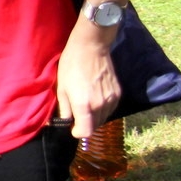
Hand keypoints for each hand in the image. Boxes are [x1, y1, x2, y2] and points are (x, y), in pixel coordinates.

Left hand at [55, 19, 121, 137]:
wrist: (91, 48)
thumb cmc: (71, 66)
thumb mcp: (62, 88)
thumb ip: (64, 109)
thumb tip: (64, 122)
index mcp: (84, 105)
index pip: (86, 132)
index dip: (78, 133)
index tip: (72, 128)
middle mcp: (100, 105)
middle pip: (95, 126)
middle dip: (85, 125)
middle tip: (76, 115)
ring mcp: (111, 99)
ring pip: (103, 118)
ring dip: (94, 117)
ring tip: (85, 106)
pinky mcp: (118, 93)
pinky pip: (110, 109)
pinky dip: (103, 109)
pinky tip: (95, 100)